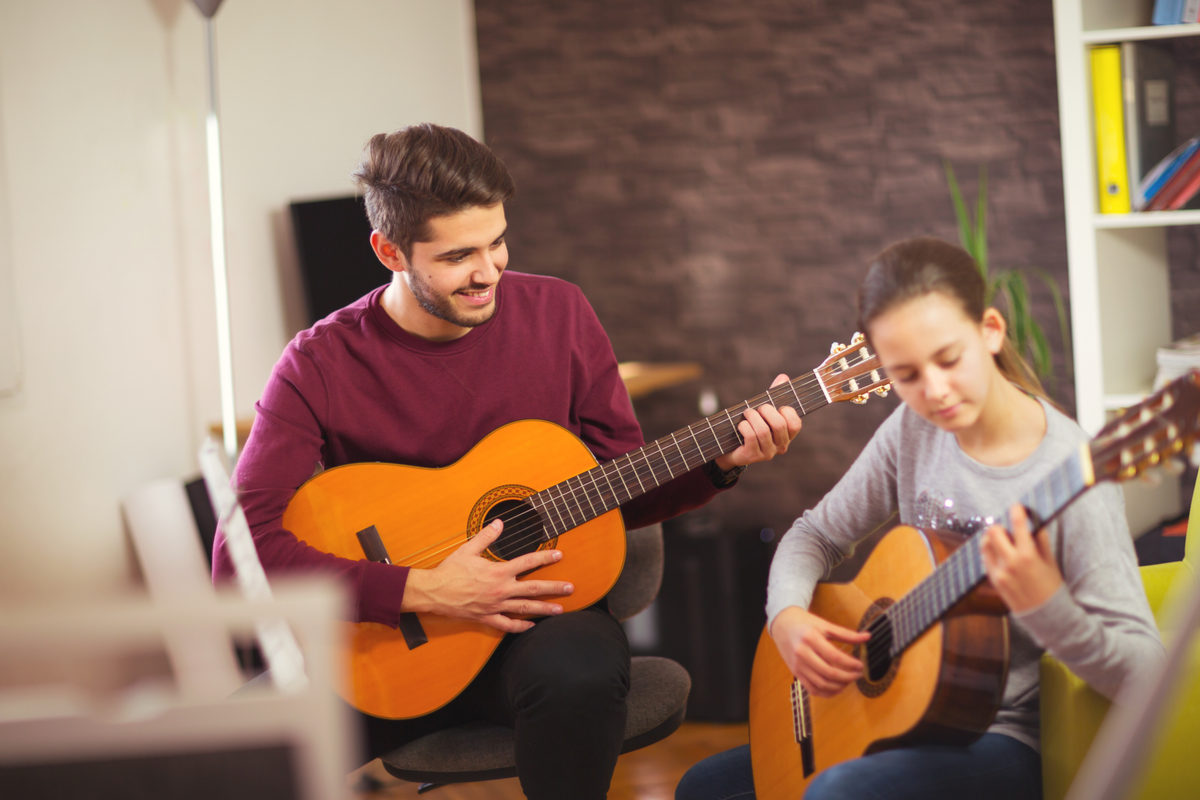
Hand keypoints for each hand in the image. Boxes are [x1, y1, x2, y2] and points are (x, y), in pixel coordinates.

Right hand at [403, 520, 574, 632]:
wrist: (433, 593)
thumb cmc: (450, 571)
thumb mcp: (468, 549)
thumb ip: (486, 536)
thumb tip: (499, 522)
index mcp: (498, 572)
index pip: (527, 562)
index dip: (545, 557)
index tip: (559, 555)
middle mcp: (501, 590)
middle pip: (533, 589)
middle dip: (554, 588)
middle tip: (571, 588)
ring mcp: (495, 606)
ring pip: (525, 609)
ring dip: (544, 609)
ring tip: (560, 610)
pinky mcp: (487, 618)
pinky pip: (507, 625)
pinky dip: (520, 626)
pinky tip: (532, 626)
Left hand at [715, 374, 802, 470]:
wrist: (731, 447)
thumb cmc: (751, 426)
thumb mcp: (763, 411)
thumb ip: (774, 395)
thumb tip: (783, 377)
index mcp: (787, 435)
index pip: (795, 424)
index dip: (787, 412)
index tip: (777, 407)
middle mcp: (780, 446)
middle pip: (779, 425)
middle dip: (766, 411)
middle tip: (758, 408)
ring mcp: (767, 453)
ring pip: (763, 431)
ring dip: (752, 417)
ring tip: (747, 413)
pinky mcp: (752, 456)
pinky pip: (751, 436)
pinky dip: (744, 426)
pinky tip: (741, 425)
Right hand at [770, 605, 869, 697]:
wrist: (782, 625)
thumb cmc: (804, 623)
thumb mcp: (825, 625)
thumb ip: (846, 634)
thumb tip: (866, 637)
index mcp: (810, 638)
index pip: (835, 656)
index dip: (851, 664)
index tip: (861, 665)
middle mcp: (802, 653)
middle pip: (829, 673)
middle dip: (848, 677)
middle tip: (858, 674)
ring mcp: (798, 665)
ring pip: (821, 684)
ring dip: (839, 686)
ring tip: (849, 680)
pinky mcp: (796, 673)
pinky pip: (812, 689)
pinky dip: (827, 693)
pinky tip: (837, 688)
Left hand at [980, 504, 1063, 613]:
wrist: (1046, 616)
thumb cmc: (1052, 587)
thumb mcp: (1051, 562)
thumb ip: (1041, 541)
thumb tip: (1034, 521)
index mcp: (1028, 556)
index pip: (1018, 526)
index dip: (1017, 512)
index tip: (1017, 506)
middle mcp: (1010, 563)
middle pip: (994, 531)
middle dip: (1001, 526)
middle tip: (1008, 528)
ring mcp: (999, 572)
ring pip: (985, 543)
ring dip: (992, 537)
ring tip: (1003, 540)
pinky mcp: (993, 580)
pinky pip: (985, 558)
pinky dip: (990, 550)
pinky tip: (1000, 551)